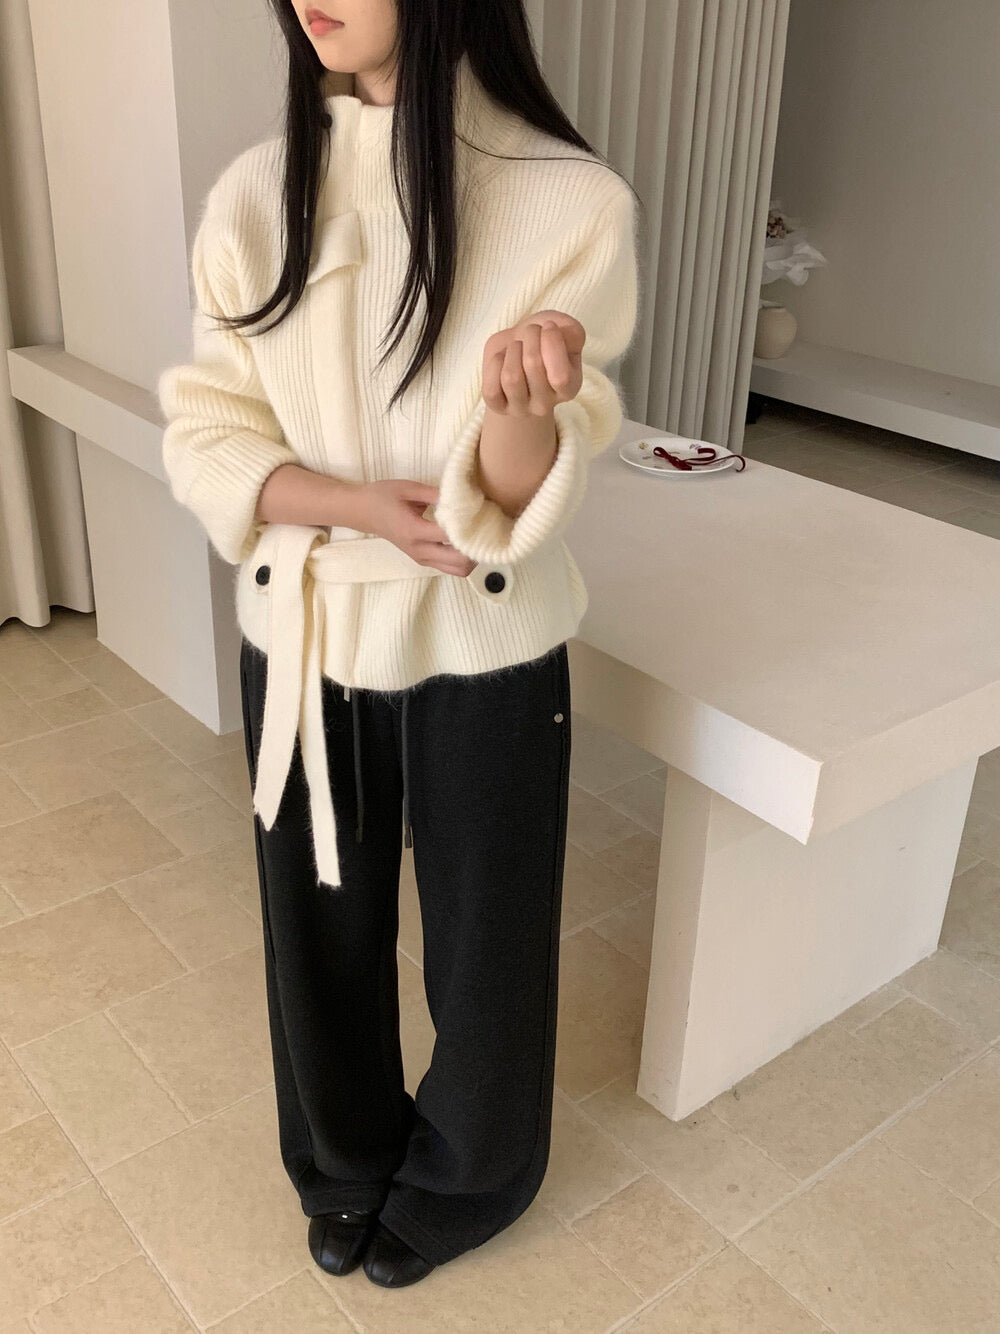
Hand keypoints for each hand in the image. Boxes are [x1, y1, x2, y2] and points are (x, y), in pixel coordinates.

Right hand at [354, 479, 474, 576]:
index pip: (451, 536)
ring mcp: (422, 559)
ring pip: (458, 570)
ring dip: (472, 558)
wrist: (363, 512)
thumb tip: (464, 497)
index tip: (484, 513)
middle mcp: (420, 550)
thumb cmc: (383, 496)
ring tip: (479, 537)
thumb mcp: (408, 488)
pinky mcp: (424, 561)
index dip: (470, 528)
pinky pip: (450, 568)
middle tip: (487, 529)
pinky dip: (463, 560)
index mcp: (414, 530)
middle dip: (476, 549)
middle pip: (459, 562)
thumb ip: (436, 493)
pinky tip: (467, 542)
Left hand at [482, 309, 584, 416]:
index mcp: (569, 389)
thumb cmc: (543, 340)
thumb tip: (562, 335)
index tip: (549, 326)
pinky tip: (502, 360)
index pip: (561, 377)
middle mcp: (545, 405)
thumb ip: (573, 332)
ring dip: (512, 350)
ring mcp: (520, 409)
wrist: (518, 350)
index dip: (552, 343)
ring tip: (517, 346)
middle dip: (530, 336)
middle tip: (531, 331)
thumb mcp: (566, 330)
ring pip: (510, 377)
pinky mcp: (498, 407)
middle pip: (533, 366)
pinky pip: (491, 388)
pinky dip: (494, 365)